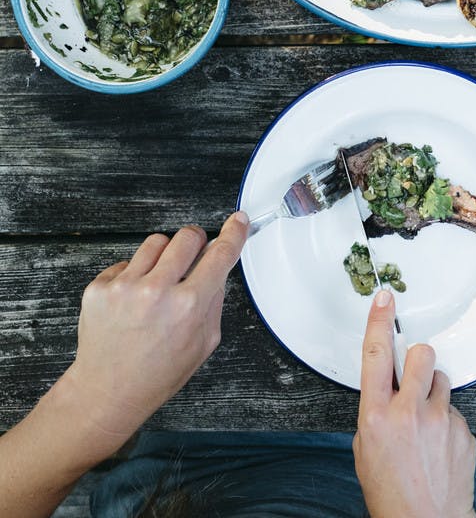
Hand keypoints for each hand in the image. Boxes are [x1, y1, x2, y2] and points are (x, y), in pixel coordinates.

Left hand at [60, 210, 248, 450]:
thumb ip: (214, 299)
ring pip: (156, 241)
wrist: (107, 393)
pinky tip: (133, 301)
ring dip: (164, 257)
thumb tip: (218, 263)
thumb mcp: (204, 343)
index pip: (220, 254)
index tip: (237, 221)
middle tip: (192, 260)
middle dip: (196, 243)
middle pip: (188, 236)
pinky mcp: (100, 288)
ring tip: (158, 284)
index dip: (234, 233)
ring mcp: (125, 287)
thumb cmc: (157, 374)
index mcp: (188, 306)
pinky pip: (127, 261)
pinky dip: (134, 275)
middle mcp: (156, 291)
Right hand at [353, 290, 475, 517]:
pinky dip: (447, 421)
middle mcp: (409, 412)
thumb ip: (375, 411)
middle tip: (413, 381)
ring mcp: (440, 420)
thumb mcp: (365, 448)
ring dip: (433, 393)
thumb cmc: (390, 492)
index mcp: (376, 416)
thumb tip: (387, 387)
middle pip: (420, 354)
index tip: (384, 299)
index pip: (376, 355)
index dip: (379, 321)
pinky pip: (455, 409)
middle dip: (416, 360)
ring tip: (426, 424)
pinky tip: (439, 445)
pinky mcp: (463, 430)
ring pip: (441, 379)